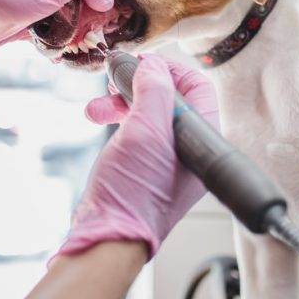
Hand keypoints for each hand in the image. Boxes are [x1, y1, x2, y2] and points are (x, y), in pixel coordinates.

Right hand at [56, 54, 219, 259]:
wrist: (107, 235)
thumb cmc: (134, 194)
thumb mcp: (146, 131)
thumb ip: (153, 91)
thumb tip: (152, 66)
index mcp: (202, 142)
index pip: (197, 87)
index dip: (169, 69)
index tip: (142, 62)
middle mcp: (188, 150)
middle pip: (169, 98)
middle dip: (138, 84)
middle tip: (116, 79)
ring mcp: (165, 159)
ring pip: (147, 113)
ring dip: (119, 102)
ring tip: (97, 106)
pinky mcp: (143, 167)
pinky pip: (134, 131)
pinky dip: (115, 120)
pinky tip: (97, 118)